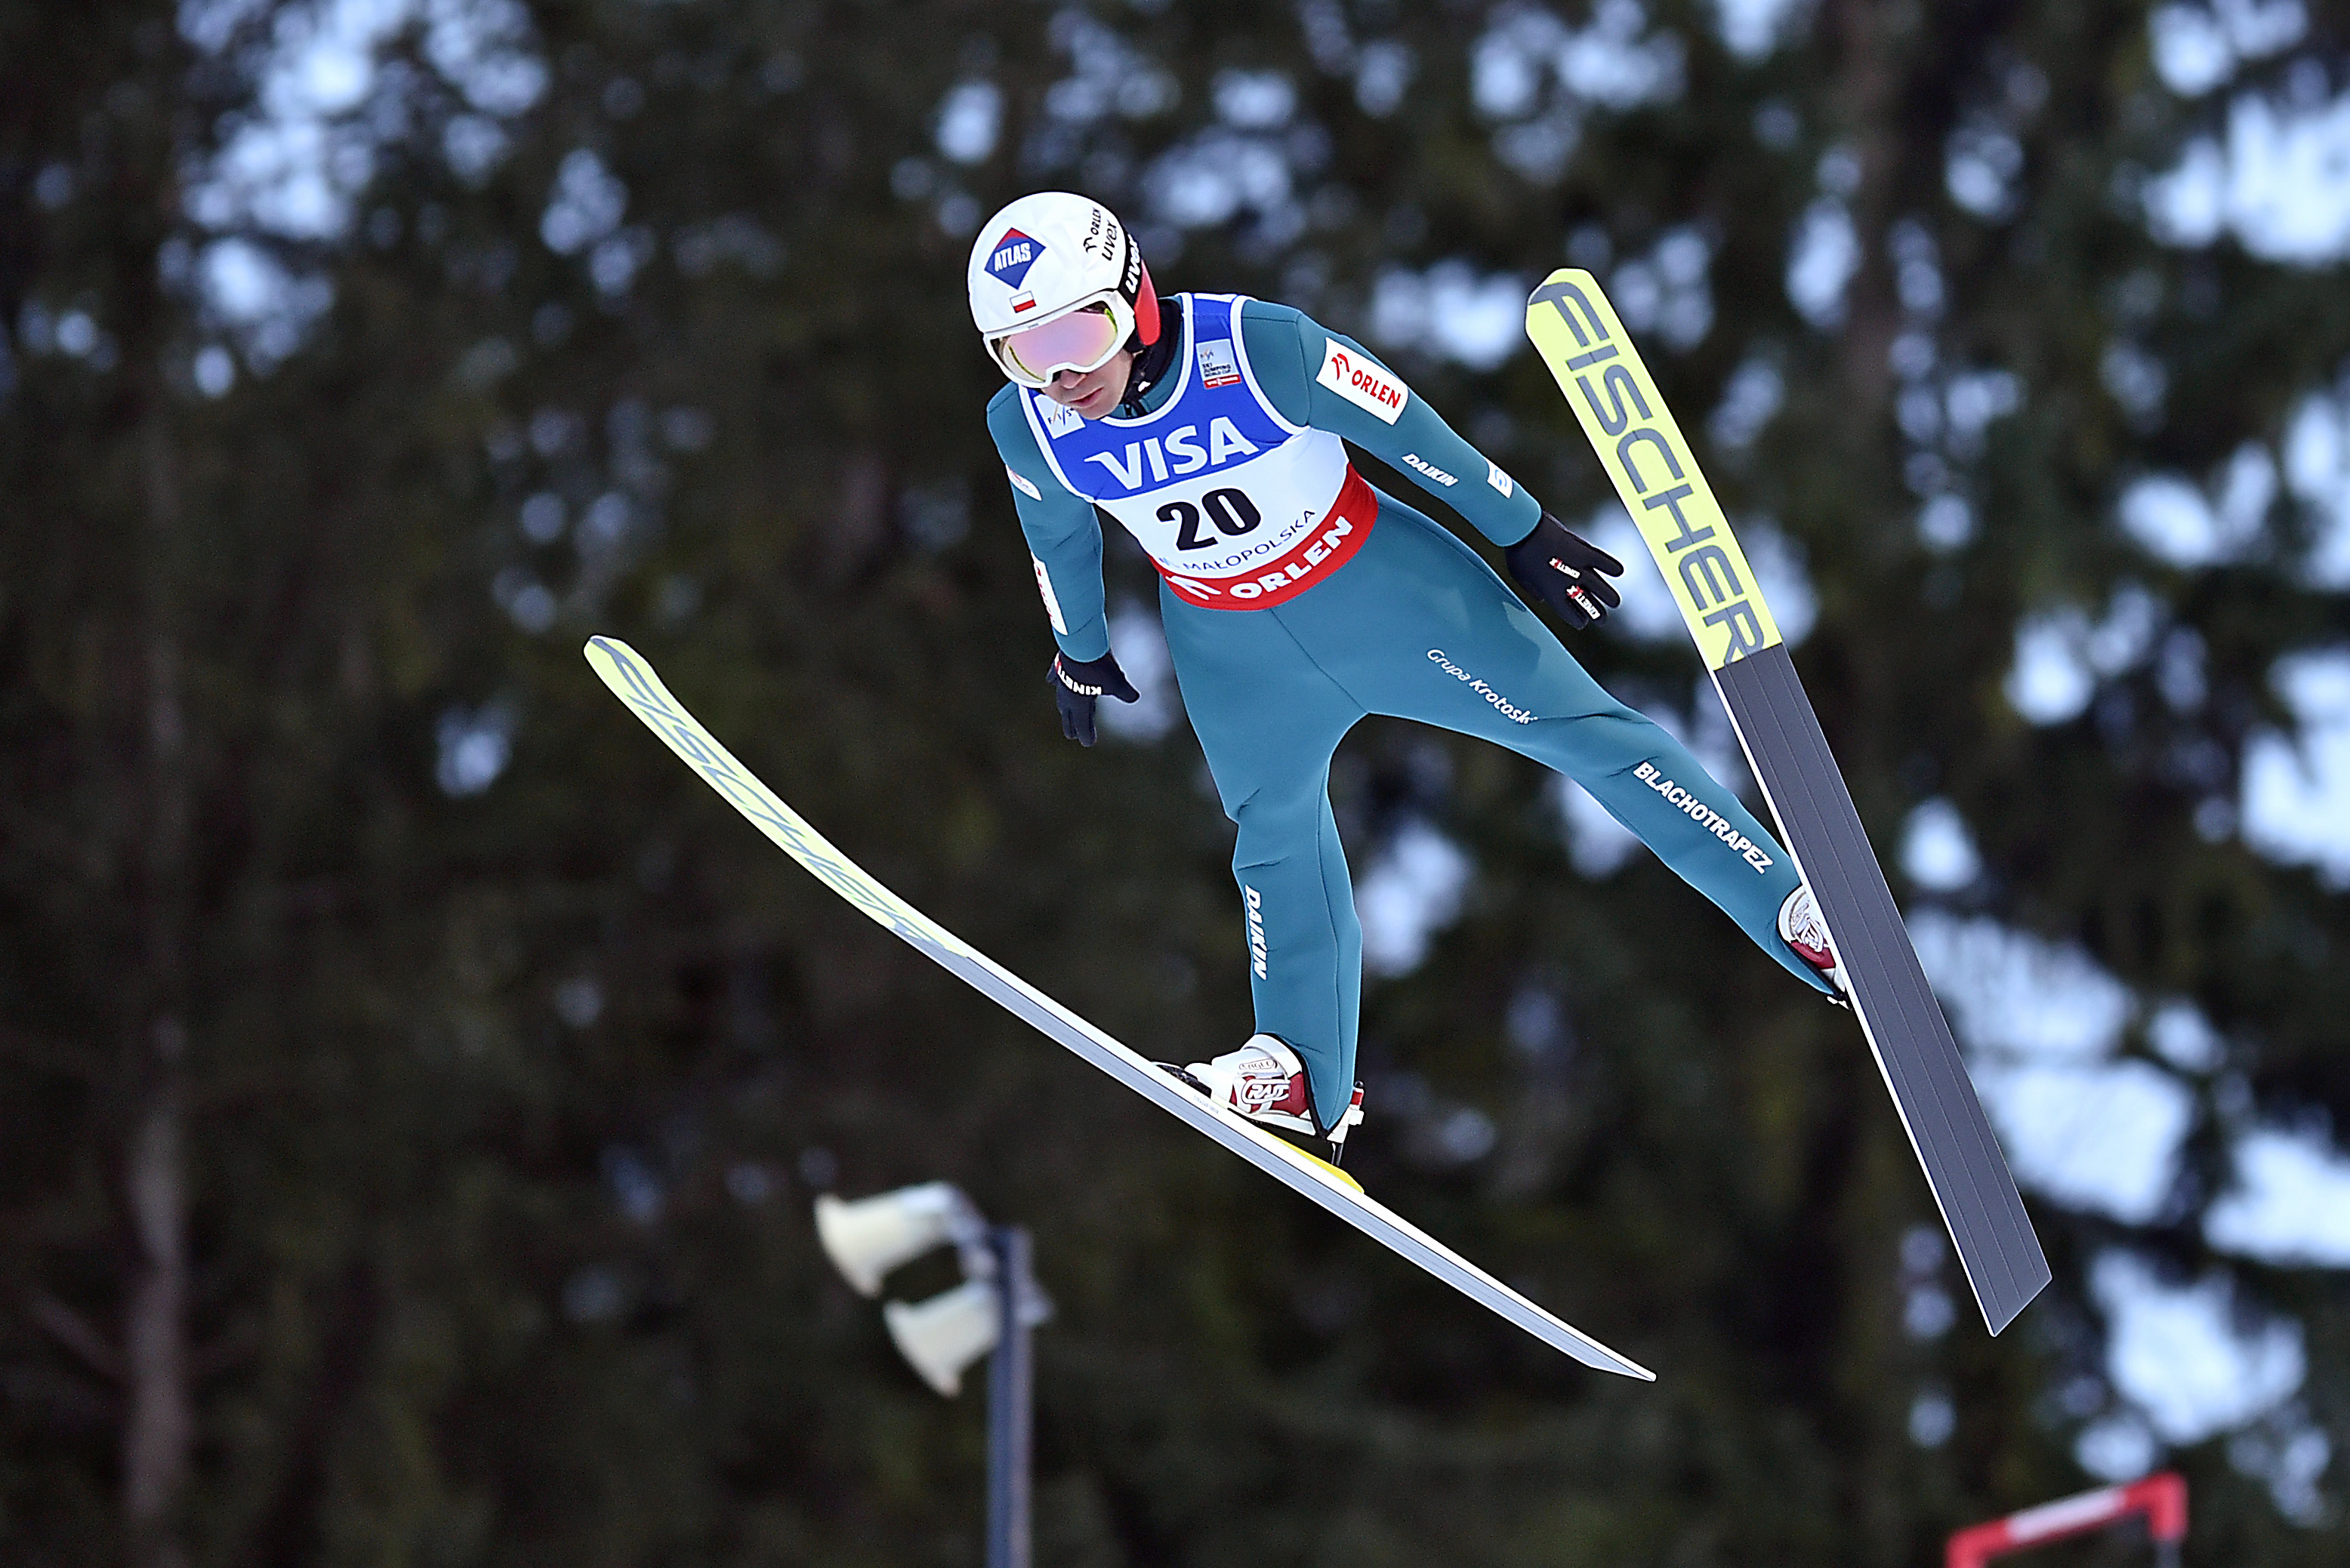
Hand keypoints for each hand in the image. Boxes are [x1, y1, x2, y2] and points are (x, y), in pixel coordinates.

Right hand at [1049, 651, 1139, 745]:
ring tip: (1064, 712)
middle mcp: (1067, 696)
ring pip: (1061, 698)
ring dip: (1064, 707)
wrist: (1081, 643)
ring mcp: (1061, 681)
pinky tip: (1051, 682)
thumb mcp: (1117, 681)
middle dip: (1071, 725)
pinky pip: (1055, 676)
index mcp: (1079, 704)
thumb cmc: (1099, 666)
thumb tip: (1135, 698)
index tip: (1088, 743)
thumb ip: (1125, 692)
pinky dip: (1054, 680)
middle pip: (1068, 715)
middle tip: (1071, 735)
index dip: (1086, 735)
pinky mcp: (1059, 666)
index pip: (1082, 725)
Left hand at [1503, 510, 1624, 629]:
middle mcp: (1567, 584)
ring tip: (1615, 603)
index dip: (1578, 620)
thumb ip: (1533, 590)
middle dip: (1597, 615)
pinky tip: (1619, 571)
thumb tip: (1541, 597)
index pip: (1571, 615)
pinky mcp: (1583, 551)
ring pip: (1599, 588)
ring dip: (1609, 597)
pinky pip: (1602, 561)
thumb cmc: (1518, 553)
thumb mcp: (1520, 578)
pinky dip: (1611, 566)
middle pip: (1588, 605)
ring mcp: (1577, 568)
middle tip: (1602, 620)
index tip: (1582, 621)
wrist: (1524, 530)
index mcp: (1551, 594)